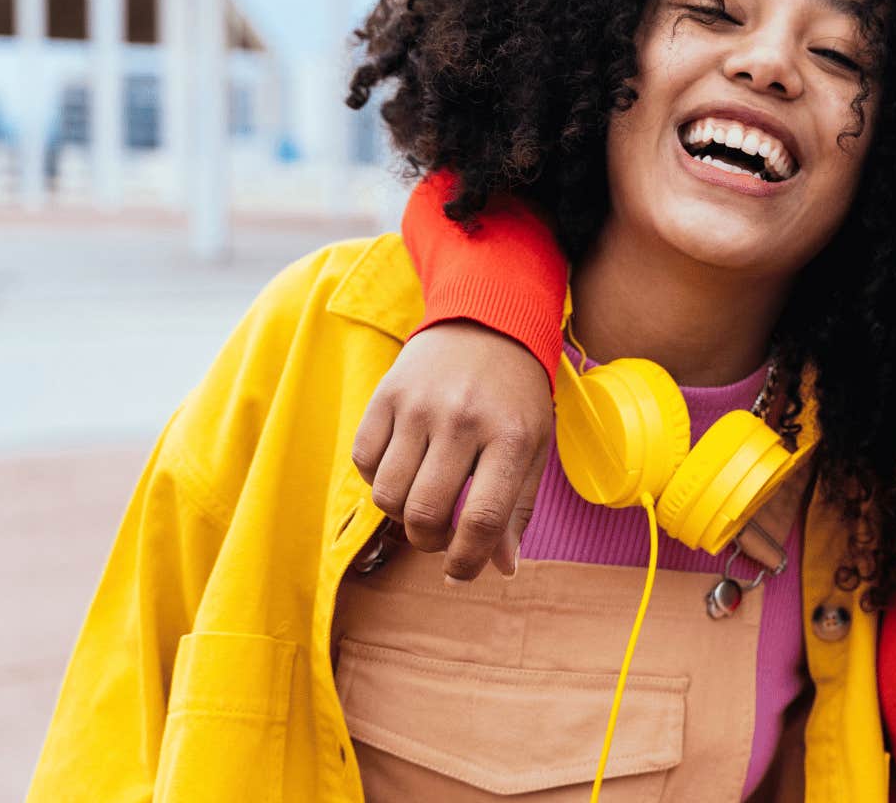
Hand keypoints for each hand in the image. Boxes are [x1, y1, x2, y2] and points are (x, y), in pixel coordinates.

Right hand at [353, 320, 554, 580]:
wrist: (487, 323)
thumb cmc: (515, 396)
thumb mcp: (532, 447)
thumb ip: (517, 509)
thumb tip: (502, 569)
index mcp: (509, 436)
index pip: (481, 520)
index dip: (467, 560)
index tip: (461, 572)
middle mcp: (461, 420)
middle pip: (426, 514)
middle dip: (429, 542)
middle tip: (440, 537)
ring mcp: (418, 406)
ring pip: (387, 495)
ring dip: (401, 515)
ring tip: (422, 503)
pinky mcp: (385, 395)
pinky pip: (363, 461)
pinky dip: (376, 480)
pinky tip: (402, 470)